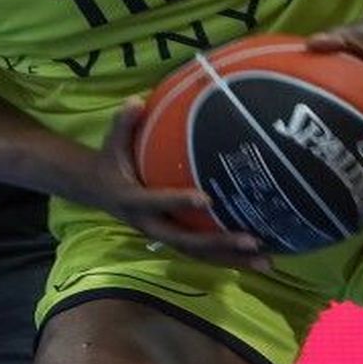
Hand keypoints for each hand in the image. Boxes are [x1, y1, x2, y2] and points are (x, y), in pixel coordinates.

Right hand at [85, 99, 270, 269]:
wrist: (96, 190)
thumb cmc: (110, 160)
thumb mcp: (111, 142)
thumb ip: (123, 123)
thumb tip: (135, 101)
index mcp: (133, 200)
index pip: (157, 202)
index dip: (179, 202)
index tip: (208, 200)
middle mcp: (149, 224)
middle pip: (185, 241)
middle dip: (218, 243)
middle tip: (252, 241)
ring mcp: (163, 236)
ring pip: (198, 254)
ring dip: (231, 259)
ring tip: (266, 262)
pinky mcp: (173, 239)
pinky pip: (201, 253)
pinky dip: (227, 259)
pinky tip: (258, 258)